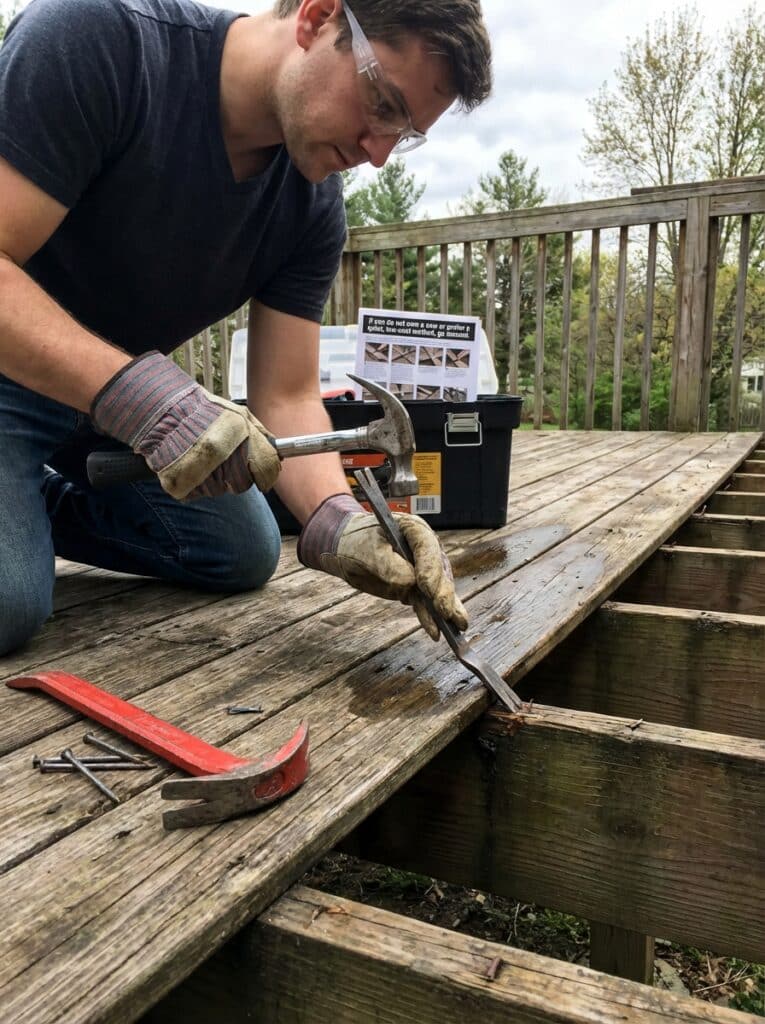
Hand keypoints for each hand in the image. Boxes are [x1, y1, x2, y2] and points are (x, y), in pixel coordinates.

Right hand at [91, 351, 280, 499]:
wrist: (158, 412)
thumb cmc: (197, 412)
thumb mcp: (235, 413)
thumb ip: (258, 433)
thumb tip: (275, 450)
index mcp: (239, 435)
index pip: (266, 468)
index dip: (266, 474)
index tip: (263, 476)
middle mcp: (222, 454)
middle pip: (242, 485)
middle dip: (236, 477)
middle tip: (222, 463)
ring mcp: (200, 471)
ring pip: (218, 491)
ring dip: (212, 480)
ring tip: (200, 459)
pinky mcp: (180, 484)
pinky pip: (195, 494)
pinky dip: (192, 484)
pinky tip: (188, 466)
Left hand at [297, 494, 467, 639]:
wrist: (346, 549)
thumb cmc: (356, 543)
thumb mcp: (368, 552)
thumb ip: (389, 567)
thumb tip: (411, 585)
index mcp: (413, 530)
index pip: (427, 547)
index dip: (430, 567)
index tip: (426, 587)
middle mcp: (424, 549)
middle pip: (439, 569)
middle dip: (442, 591)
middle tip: (444, 611)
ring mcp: (423, 569)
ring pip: (438, 589)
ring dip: (448, 608)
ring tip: (458, 626)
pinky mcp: (416, 587)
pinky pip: (426, 602)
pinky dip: (431, 617)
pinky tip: (437, 631)